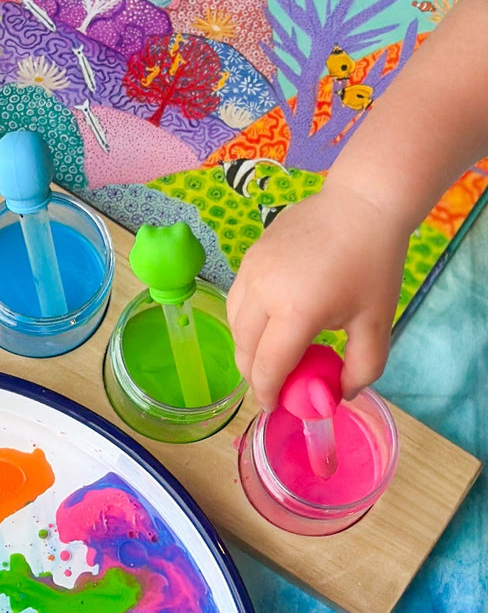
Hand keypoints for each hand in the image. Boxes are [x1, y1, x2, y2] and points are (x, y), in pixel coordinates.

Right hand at [226, 179, 408, 410]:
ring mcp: (250, 272)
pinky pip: (237, 302)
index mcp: (296, 312)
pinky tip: (270, 324)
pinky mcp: (248, 258)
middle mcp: (263, 293)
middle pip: (244, 351)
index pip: (267, 367)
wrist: (360, 204)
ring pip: (234, 327)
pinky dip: (247, 323)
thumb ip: (362, 368)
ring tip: (271, 356)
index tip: (275, 407)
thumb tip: (337, 393)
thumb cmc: (373, 264)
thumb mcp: (378, 322)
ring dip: (248, 349)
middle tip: (274, 386)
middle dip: (255, 376)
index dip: (268, 394)